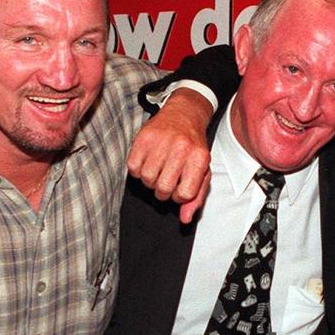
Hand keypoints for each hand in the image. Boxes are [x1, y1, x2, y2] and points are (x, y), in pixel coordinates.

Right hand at [127, 88, 213, 222]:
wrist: (183, 115)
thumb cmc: (193, 147)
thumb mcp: (202, 171)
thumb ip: (196, 197)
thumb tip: (185, 219)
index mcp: (199, 158)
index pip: (184, 194)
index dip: (179, 196)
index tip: (180, 187)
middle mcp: (181, 148)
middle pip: (163, 189)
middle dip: (163, 191)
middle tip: (166, 180)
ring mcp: (161, 141)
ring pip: (146, 179)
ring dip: (150, 180)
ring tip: (158, 169)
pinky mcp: (143, 138)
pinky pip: (132, 168)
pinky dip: (137, 170)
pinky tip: (147, 161)